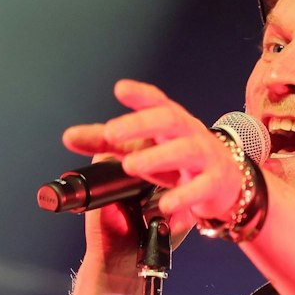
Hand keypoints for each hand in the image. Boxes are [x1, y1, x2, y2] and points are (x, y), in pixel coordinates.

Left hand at [61, 79, 239, 240]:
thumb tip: (69, 137)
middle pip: (169, 119)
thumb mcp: (144, 147)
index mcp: (171, 120)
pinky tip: (164, 205)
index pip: (156, 100)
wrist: (225, 183)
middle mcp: (189, 132)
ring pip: (186, 150)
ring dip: (158, 157)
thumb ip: (106, 142)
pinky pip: (201, 187)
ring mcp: (205, 156)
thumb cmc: (179, 160)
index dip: (140, 94)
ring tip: (131, 166)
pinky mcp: (215, 183)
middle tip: (112, 133)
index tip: (120, 89)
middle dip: (141, 123)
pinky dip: (182, 196)